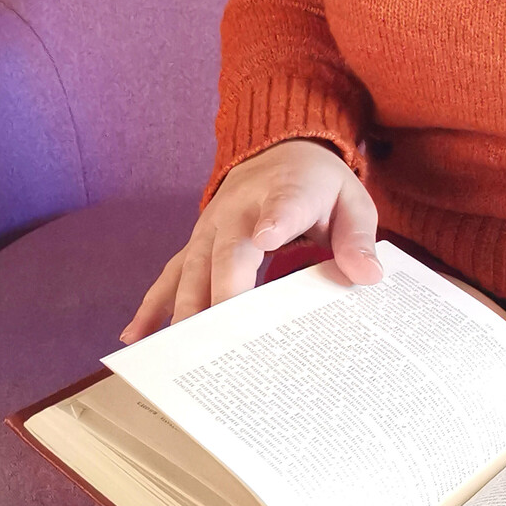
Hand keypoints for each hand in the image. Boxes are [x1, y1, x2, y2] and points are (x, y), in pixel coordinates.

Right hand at [117, 138, 382, 342]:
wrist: (280, 151)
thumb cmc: (319, 186)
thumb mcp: (352, 202)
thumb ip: (359, 238)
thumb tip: (368, 276)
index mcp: (286, 193)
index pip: (282, 207)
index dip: (273, 222)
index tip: (266, 239)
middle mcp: (239, 210)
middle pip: (227, 254)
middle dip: (224, 296)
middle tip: (225, 341)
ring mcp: (211, 228)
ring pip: (193, 271)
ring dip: (186, 311)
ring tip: (179, 354)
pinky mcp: (197, 244)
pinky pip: (171, 274)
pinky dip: (153, 305)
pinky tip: (137, 337)